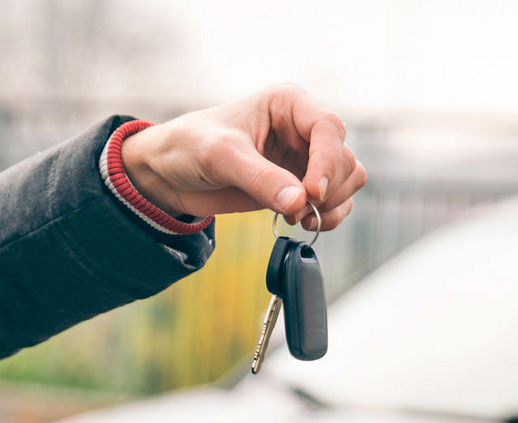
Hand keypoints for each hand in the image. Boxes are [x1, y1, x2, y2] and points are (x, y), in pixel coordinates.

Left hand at [120, 83, 365, 229]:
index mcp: (288, 104)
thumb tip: (300, 203)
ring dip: (331, 204)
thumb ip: (260, 178)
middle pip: (345, 158)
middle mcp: (303, 128)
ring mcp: (304, 158)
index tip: (310, 193)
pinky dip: (327, 216)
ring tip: (296, 218)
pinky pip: (335, 201)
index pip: (329, 128)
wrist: (170, 173)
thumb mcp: (221, 157)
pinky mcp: (300, 186)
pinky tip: (299, 223)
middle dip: (327, 189)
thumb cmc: (190, 146)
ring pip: (347, 180)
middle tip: (298, 210)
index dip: (327, 162)